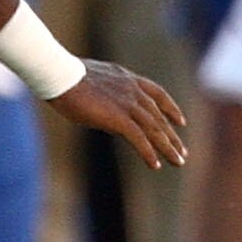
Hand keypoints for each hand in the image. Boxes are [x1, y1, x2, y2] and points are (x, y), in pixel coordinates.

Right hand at [47, 60, 189, 168]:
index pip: (157, 94)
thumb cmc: (66, 77)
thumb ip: (106, 91)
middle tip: (182, 152)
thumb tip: (107, 105)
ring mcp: (127, 103)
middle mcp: (132, 90)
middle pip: (158, 116)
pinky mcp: (118, 117)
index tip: (181, 121)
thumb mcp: (93, 80)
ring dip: (167, 147)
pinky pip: (139, 138)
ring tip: (178, 162)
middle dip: (171, 136)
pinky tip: (155, 165)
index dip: (170, 108)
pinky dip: (148, 152)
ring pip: (154, 129)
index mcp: (127, 79)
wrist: (60, 75)